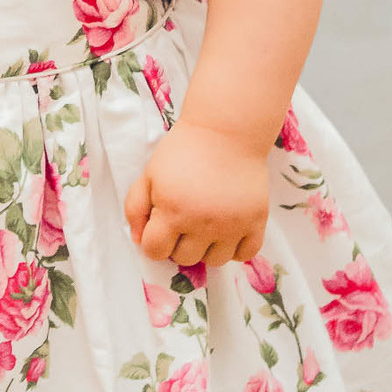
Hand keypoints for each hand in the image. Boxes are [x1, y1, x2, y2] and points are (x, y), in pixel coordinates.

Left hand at [124, 121, 267, 267]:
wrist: (225, 130)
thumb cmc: (183, 151)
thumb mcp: (149, 174)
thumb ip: (135, 208)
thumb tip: (138, 240)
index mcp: (172, 211)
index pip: (155, 251)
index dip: (154, 240)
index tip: (161, 225)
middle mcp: (202, 224)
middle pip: (185, 259)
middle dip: (179, 243)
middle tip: (184, 220)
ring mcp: (232, 226)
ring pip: (215, 261)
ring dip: (207, 248)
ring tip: (206, 224)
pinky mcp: (256, 222)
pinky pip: (245, 255)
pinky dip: (236, 248)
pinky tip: (228, 230)